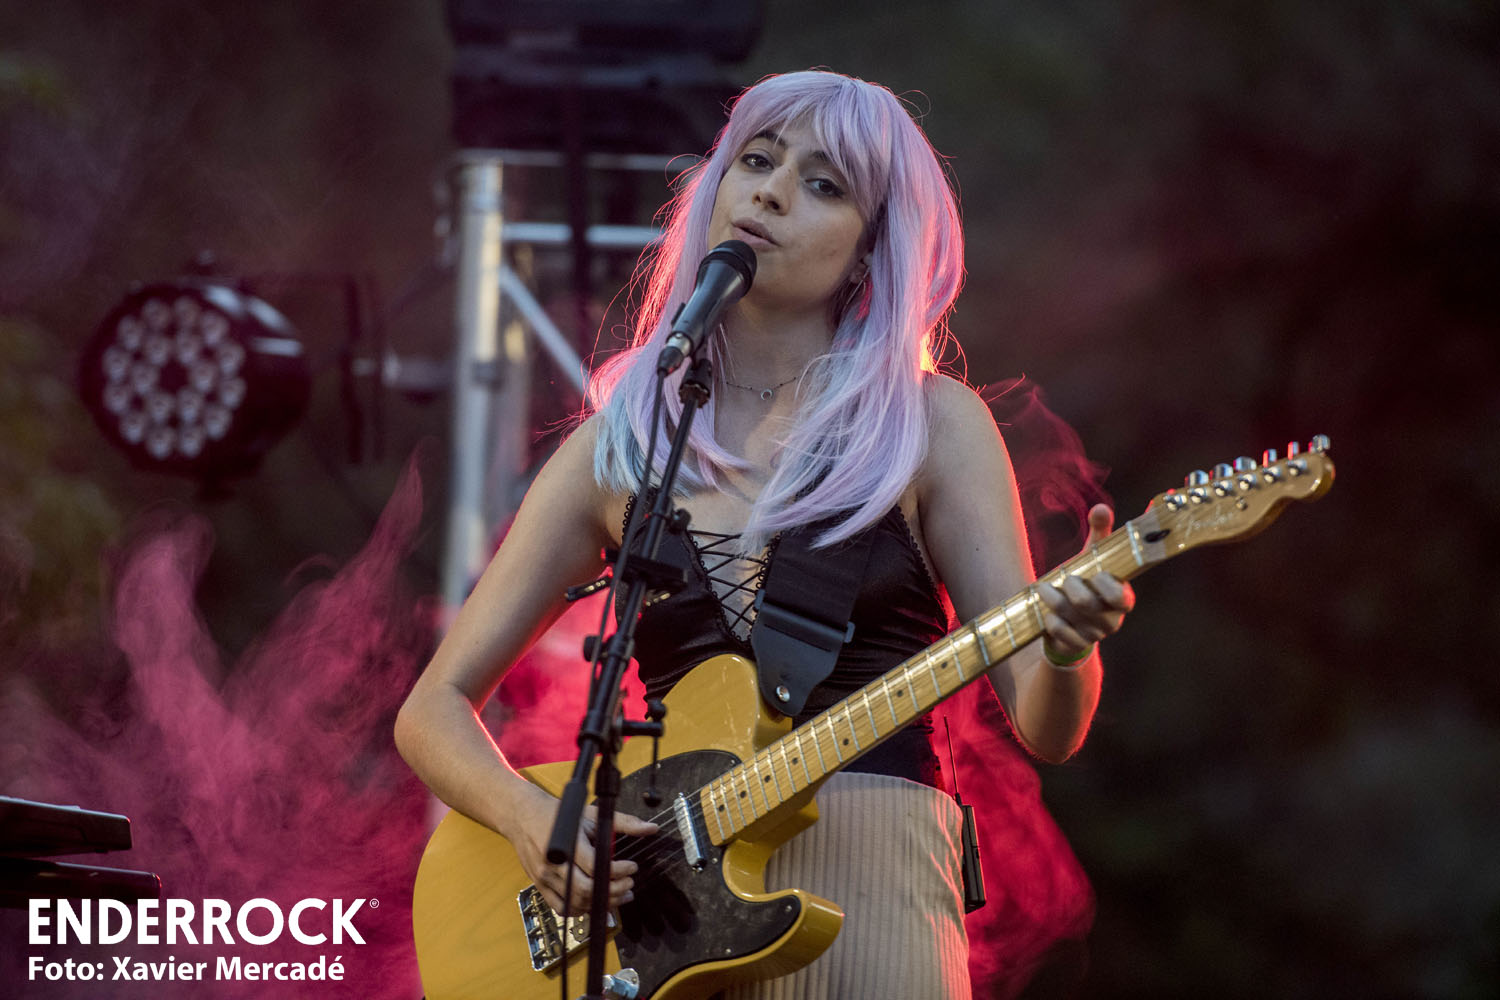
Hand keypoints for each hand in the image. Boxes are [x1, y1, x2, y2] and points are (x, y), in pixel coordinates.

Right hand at [506, 780, 659, 914]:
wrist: (522, 815)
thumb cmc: (557, 813)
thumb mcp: (592, 814)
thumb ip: (624, 823)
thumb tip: (650, 829)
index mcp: (568, 843)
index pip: (596, 867)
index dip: (619, 872)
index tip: (631, 868)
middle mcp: (554, 863)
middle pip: (586, 890)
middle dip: (614, 891)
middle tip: (629, 884)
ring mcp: (545, 877)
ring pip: (576, 903)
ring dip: (602, 903)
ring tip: (619, 894)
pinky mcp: (540, 886)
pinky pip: (562, 908)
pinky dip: (581, 909)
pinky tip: (595, 901)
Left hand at [1036, 503, 1135, 660]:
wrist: (1072, 620)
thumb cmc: (1087, 582)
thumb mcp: (1093, 557)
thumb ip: (1100, 533)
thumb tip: (1101, 508)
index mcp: (1122, 598)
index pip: (1121, 597)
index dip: (1106, 585)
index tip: (1095, 573)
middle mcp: (1112, 620)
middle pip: (1088, 604)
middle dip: (1071, 587)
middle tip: (1063, 578)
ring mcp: (1094, 635)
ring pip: (1069, 615)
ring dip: (1052, 598)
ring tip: (1043, 588)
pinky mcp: (1075, 645)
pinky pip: (1058, 630)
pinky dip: (1049, 618)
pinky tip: (1047, 612)